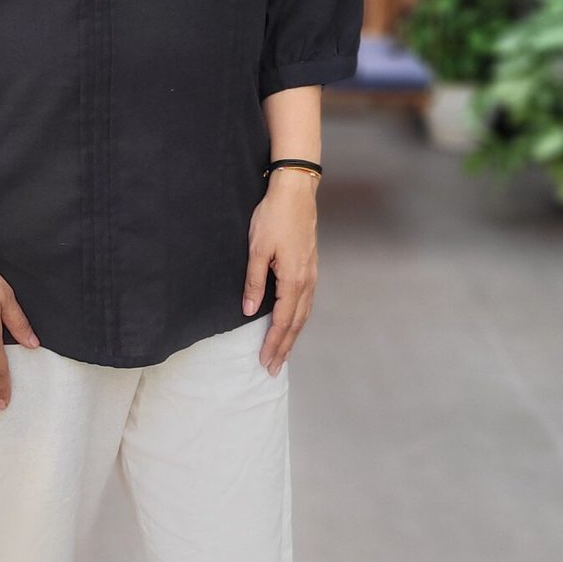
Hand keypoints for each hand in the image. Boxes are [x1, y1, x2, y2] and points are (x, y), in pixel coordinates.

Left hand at [243, 171, 318, 374]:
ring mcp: (312, 274)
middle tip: (274, 368)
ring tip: (283, 353)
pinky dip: (300, 319)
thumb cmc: (274, 217)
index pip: (283, 321)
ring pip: (305, 314)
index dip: (274, 343)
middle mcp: (307, 281)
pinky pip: (307, 302)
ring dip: (293, 336)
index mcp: (293, 279)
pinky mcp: (311, 267)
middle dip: (285, 347)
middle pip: (297, 323)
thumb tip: (250, 310)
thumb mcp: (257, 249)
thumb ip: (254, 282)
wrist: (296, 192)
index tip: (265, 361)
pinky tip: (294, 324)